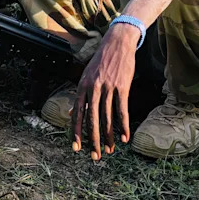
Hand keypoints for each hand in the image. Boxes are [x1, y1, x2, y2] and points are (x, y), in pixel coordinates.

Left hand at [71, 22, 138, 159]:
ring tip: (111, 150)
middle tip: (95, 156)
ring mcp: (108, 88)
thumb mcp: (86, 76)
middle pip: (92, 120)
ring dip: (109, 137)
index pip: (78, 114)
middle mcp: (93, 88)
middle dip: (93, 140)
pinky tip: (125, 137)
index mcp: (82, 87)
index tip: (77, 148)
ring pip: (107, 118)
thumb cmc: (101, 61)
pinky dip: (123, 126)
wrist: (117, 43)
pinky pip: (122, 110)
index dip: (77, 132)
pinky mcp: (122, 87)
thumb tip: (73, 113)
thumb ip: (81, 96)